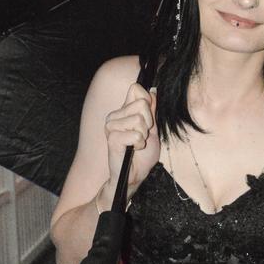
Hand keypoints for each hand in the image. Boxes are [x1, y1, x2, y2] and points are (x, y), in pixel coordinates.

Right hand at [103, 83, 159, 197]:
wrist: (134, 174)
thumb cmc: (142, 154)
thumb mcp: (152, 128)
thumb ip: (151, 109)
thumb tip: (152, 90)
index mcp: (123, 111)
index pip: (136, 89)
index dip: (148, 102)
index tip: (148, 119)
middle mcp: (115, 116)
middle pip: (141, 104)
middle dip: (149, 122)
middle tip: (142, 135)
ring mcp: (111, 126)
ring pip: (139, 119)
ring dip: (144, 135)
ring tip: (137, 143)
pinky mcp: (112, 138)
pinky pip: (136, 134)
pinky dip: (139, 143)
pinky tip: (133, 149)